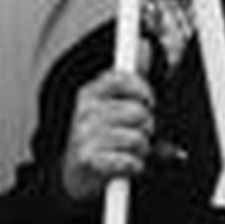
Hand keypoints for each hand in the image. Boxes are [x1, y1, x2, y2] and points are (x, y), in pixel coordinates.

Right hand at [61, 67, 154, 202]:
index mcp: (89, 93)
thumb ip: (131, 79)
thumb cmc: (99, 140)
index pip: (121, 78)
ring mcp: (85, 135)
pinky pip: (130, 161)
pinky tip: (126, 166)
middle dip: (148, 126)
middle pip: (138, 111)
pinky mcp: (88, 159)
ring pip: (138, 139)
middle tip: (139, 134)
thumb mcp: (112, 106)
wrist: (75, 178)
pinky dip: (135, 167)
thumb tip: (146, 45)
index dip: (143, 89)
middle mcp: (85, 112)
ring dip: (143, 150)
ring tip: (131, 152)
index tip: (149, 101)